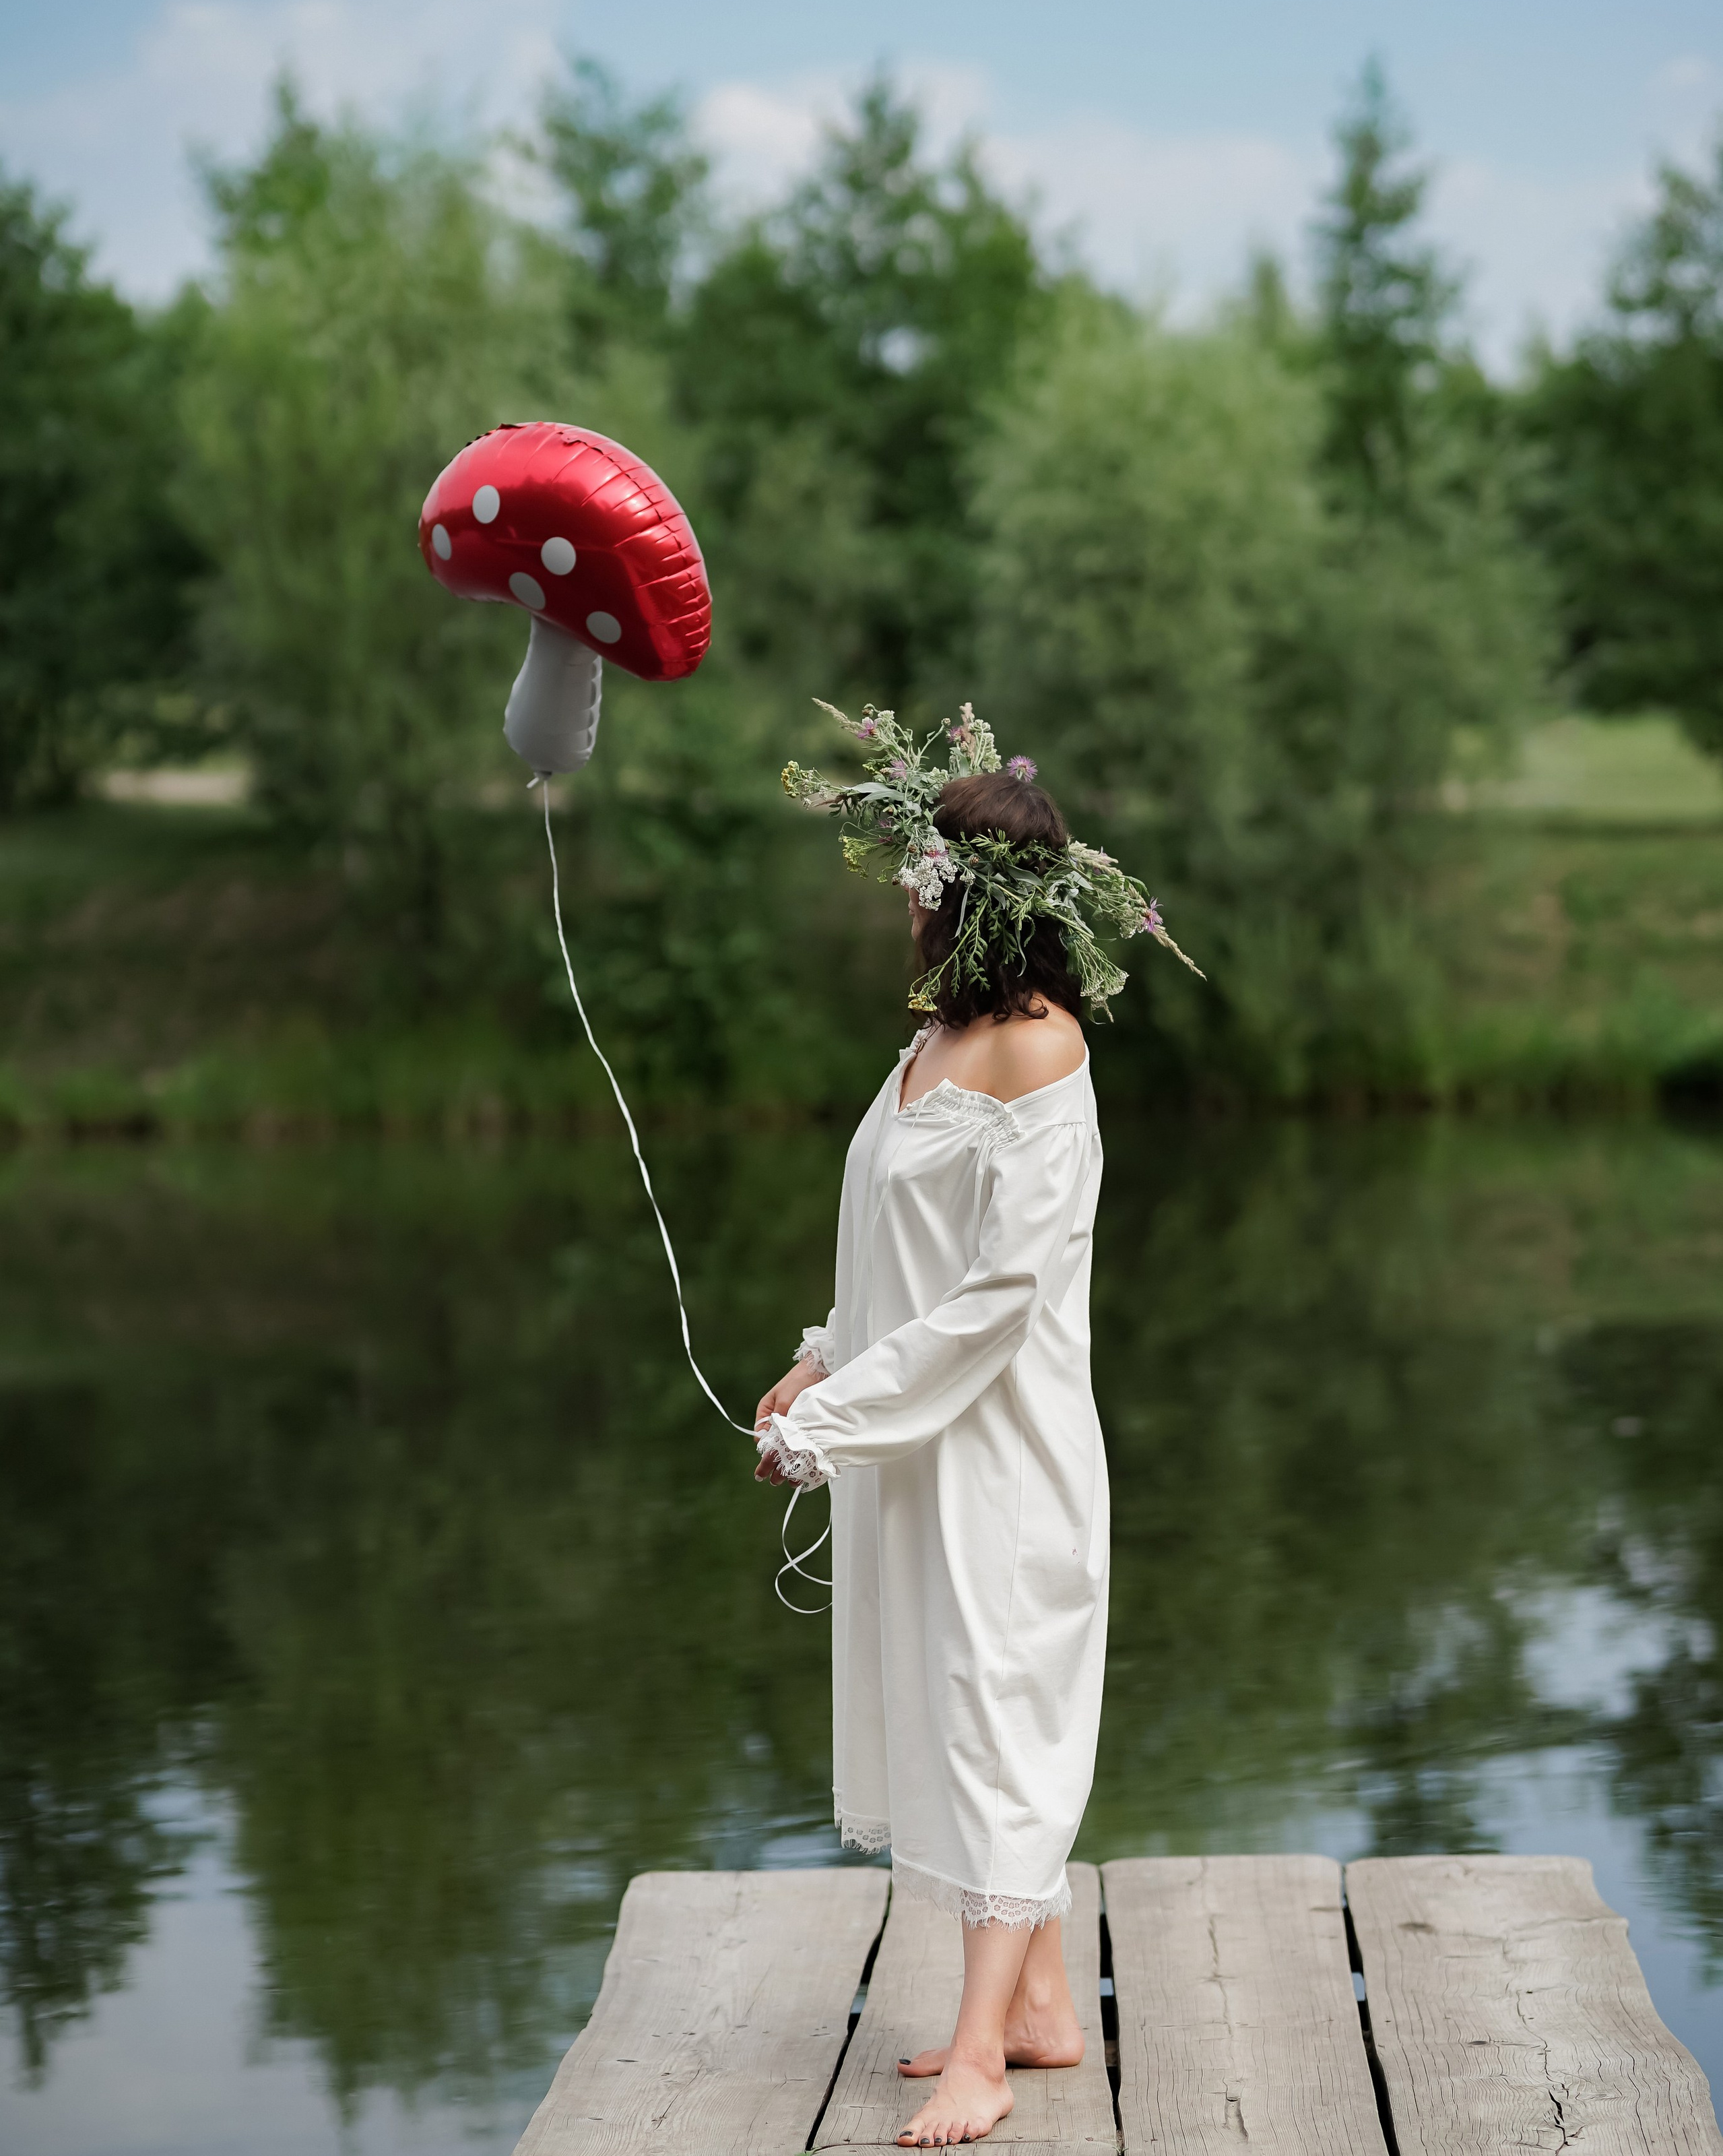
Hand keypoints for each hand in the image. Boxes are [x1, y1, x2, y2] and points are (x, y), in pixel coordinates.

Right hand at [753, 1359, 824, 1482]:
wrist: (821, 1369)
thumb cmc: (799, 1380)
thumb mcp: (784, 1398)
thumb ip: (778, 1419)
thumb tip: (768, 1439)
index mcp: (767, 1414)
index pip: (761, 1438)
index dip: (766, 1452)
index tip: (770, 1463)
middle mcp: (779, 1423)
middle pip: (774, 1448)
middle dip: (775, 1465)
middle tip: (775, 1481)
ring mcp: (793, 1427)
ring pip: (789, 1451)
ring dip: (789, 1466)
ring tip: (791, 1482)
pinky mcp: (807, 1431)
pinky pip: (803, 1448)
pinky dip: (804, 1460)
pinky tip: (805, 1473)